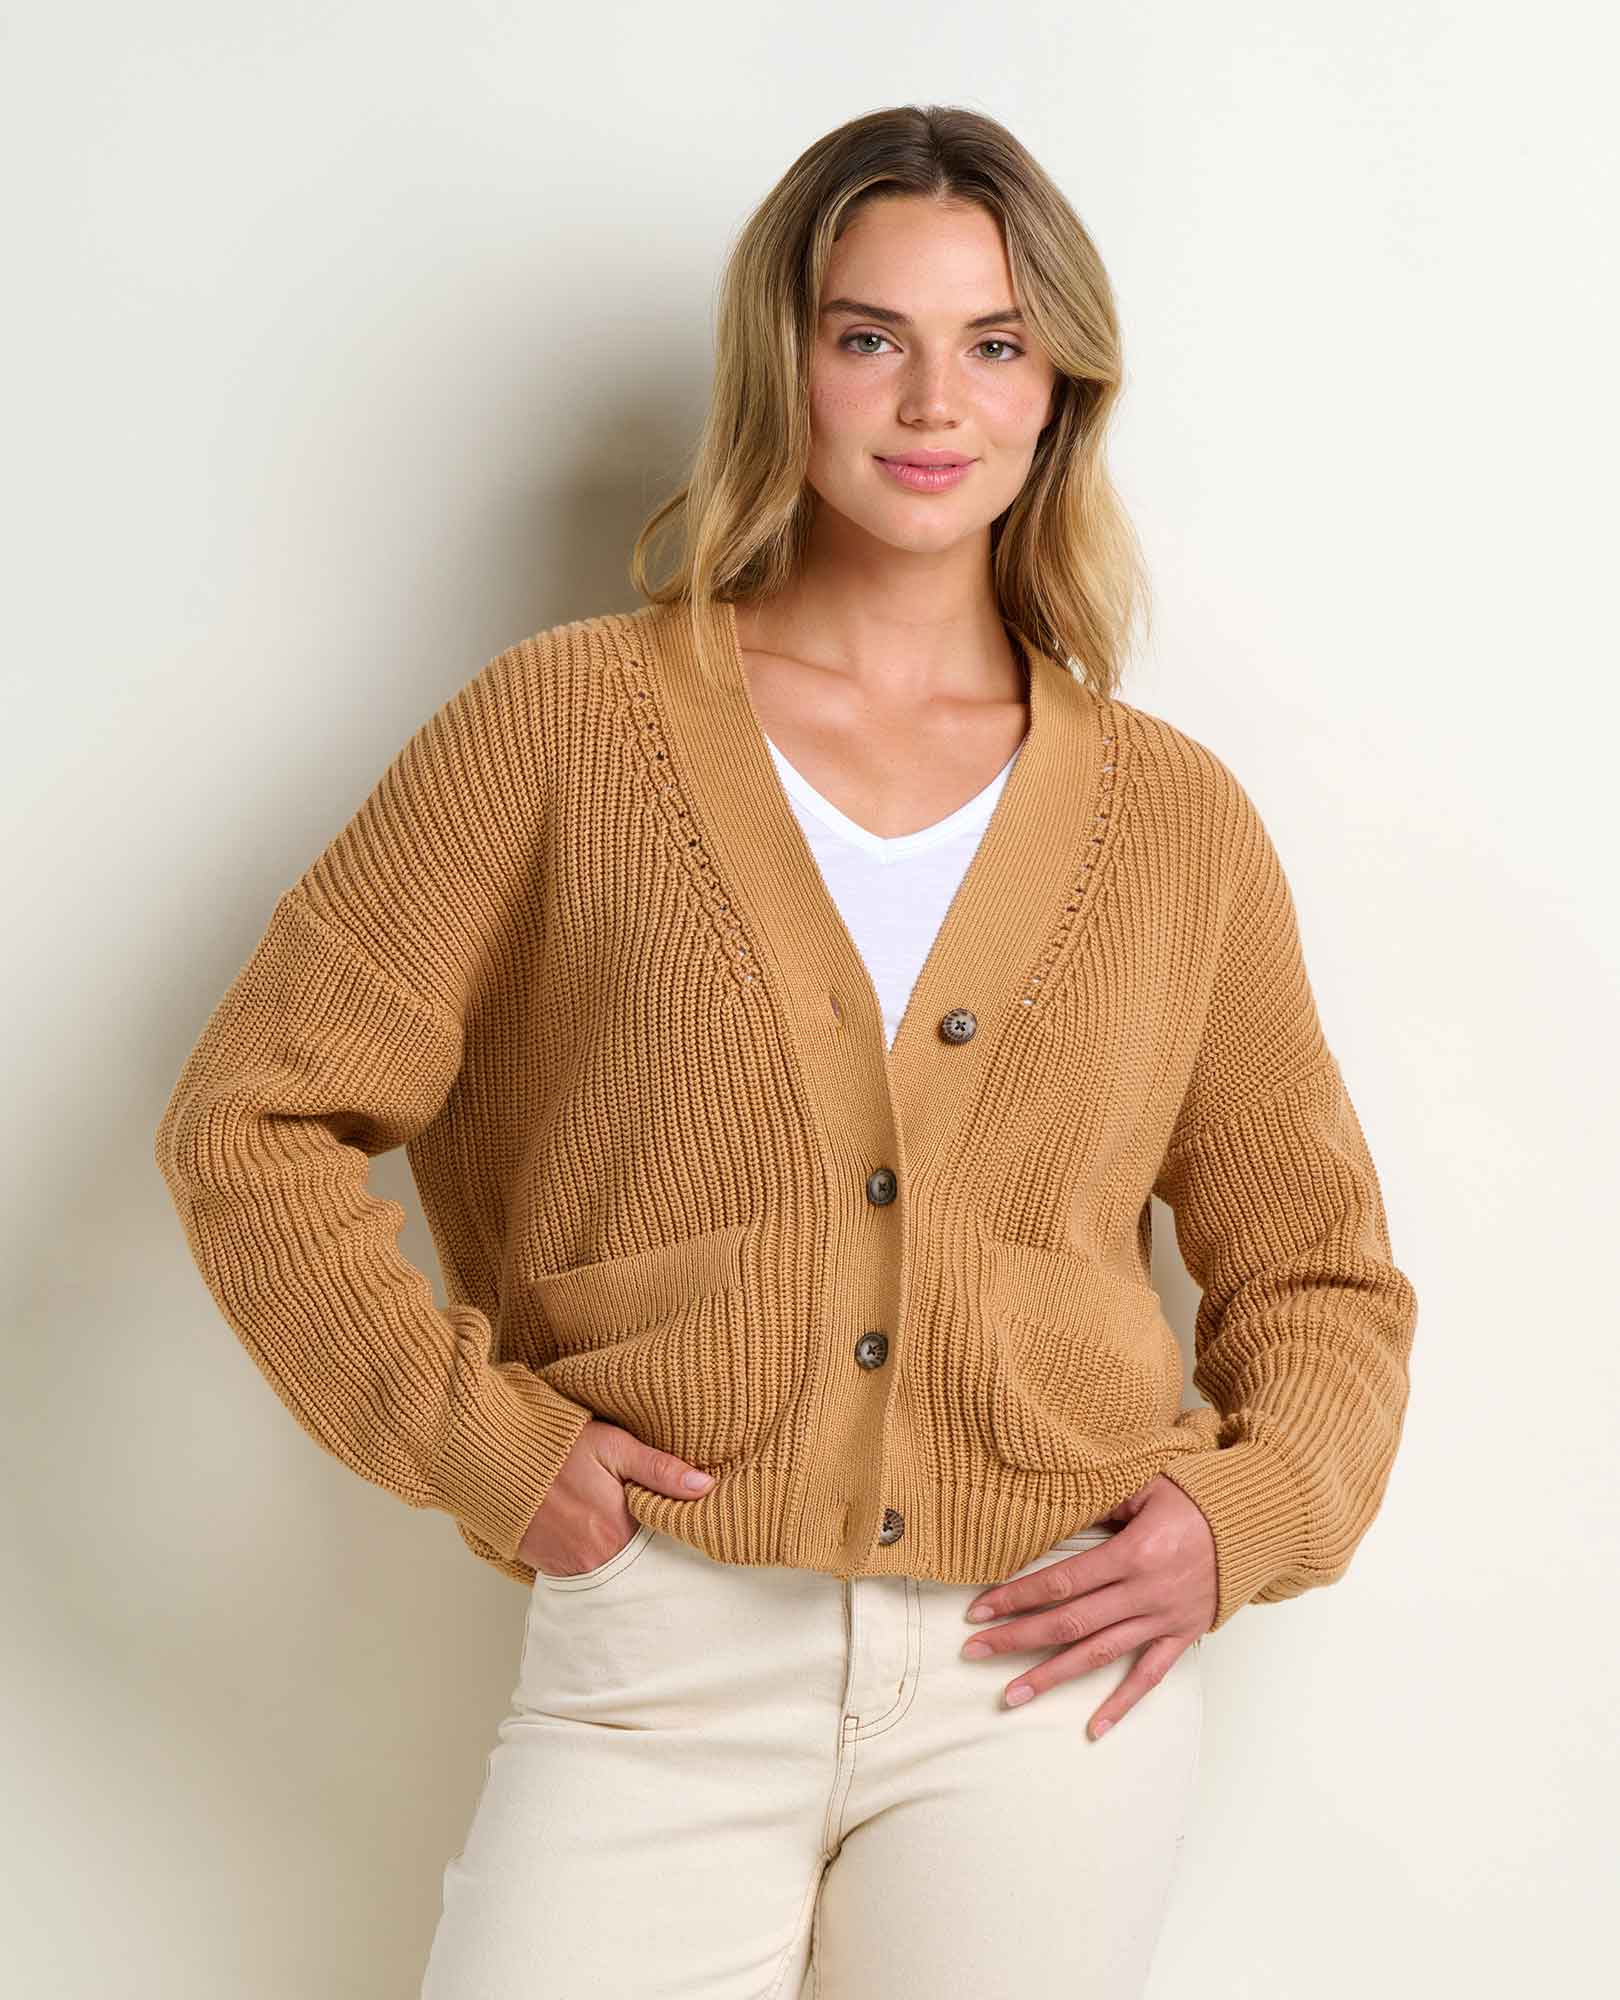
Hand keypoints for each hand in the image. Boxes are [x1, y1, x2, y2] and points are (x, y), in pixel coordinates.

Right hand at [517, 1420, 714, 1577]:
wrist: (495, 1458)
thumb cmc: (557, 1448)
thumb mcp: (614, 1447)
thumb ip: (660, 1470)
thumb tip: (706, 1487)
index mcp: (619, 1532)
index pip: (665, 1550)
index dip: (678, 1539)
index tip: (692, 1529)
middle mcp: (596, 1561)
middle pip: (640, 1570)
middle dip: (653, 1556)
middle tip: (661, 1538)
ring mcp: (570, 1570)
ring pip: (613, 1576)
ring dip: (626, 1562)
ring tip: (631, 1539)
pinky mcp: (549, 1569)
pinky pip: (584, 1577)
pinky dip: (597, 1565)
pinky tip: (600, 1543)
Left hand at [959, 1476, 1216, 1737]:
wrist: (1258, 1522)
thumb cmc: (1197, 1497)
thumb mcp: (1147, 1485)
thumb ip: (1101, 1502)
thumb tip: (1056, 1512)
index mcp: (1133, 1554)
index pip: (1062, 1582)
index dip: (1018, 1596)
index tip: (980, 1608)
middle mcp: (1145, 1593)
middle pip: (1070, 1623)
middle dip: (1018, 1639)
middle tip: (974, 1652)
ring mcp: (1163, 1619)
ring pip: (1099, 1656)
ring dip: (1052, 1676)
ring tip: (1011, 1695)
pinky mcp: (1182, 1636)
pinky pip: (1149, 1677)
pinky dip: (1122, 1704)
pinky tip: (1094, 1728)